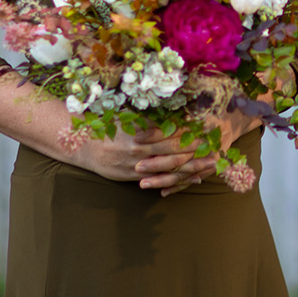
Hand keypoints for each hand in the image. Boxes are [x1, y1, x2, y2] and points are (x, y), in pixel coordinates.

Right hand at [67, 124, 216, 195]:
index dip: (188, 133)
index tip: (204, 129)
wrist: (82, 147)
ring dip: (191, 168)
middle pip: (172, 153)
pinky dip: (177, 180)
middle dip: (195, 151)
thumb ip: (148, 120)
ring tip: (210, 165)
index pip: (169, 135)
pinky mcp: (133, 178)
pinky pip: (160, 180)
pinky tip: (193, 179)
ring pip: (169, 170)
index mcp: (137, 136)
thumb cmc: (106, 128)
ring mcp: (136, 168)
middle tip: (215, 148)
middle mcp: (138, 154)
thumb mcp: (126, 119)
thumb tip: (172, 116)